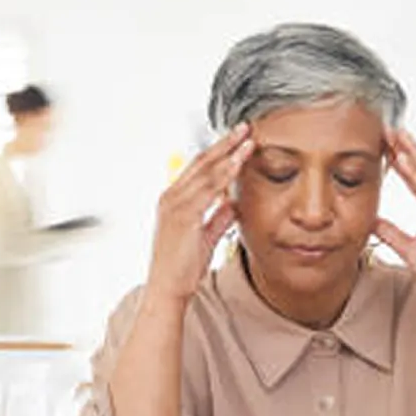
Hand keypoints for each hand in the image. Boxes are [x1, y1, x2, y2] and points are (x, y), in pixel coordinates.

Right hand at [145, 125, 254, 306]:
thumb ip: (218, 218)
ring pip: (205, 170)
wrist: (168, 289)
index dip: (220, 151)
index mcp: (174, 199)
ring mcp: (174, 204)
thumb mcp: (205, 236)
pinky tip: (239, 162)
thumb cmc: (183, 267)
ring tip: (247, 137)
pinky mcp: (182, 215)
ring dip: (228, 152)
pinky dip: (224, 173)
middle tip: (245, 126)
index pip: (199, 168)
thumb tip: (233, 203)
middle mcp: (171, 196)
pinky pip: (207, 188)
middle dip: (225, 143)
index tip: (239, 139)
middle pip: (201, 161)